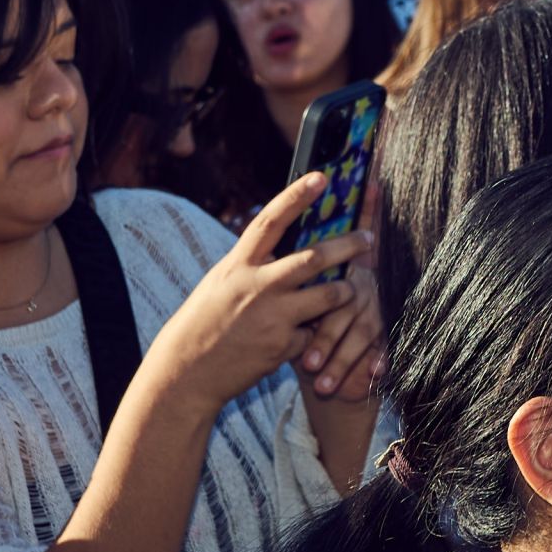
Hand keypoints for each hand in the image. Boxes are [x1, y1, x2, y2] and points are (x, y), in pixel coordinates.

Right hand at [145, 173, 372, 403]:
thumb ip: (254, 264)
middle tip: (369, 238)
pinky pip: (314, 333)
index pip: (270, 222)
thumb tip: (288, 240)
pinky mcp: (283, 347)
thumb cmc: (203, 323)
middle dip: (349, 246)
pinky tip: (300, 338)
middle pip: (316, 258)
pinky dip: (312, 334)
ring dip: (344, 291)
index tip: (320, 176)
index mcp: (238, 266)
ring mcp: (272, 317)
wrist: (183, 375)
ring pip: (330, 295)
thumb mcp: (221, 283)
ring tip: (348, 289)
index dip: (295, 196)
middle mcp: (257, 287)